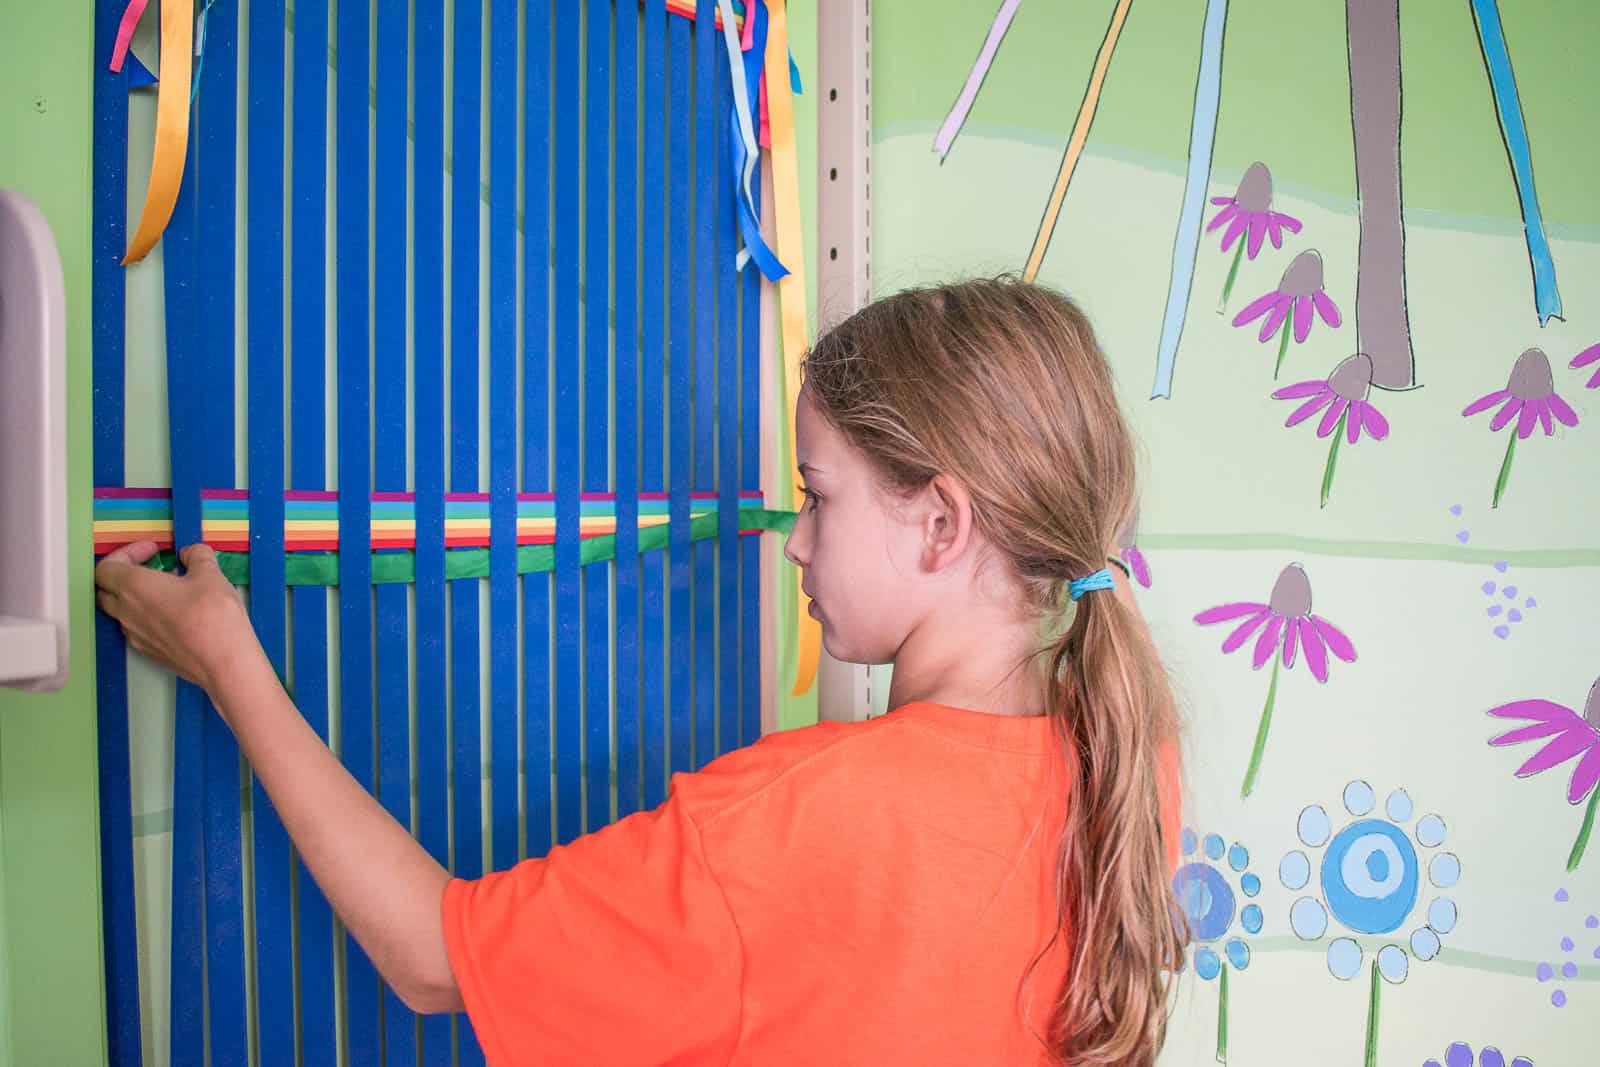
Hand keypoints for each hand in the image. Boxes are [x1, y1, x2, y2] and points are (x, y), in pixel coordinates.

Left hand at [95, 541, 261, 694]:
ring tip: (167, 590)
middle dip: (124, 575)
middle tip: (151, 567)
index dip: (126, 553)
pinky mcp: (149, 652)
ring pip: (120, 611)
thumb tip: (191, 553)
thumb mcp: (211, 574)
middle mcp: (126, 612)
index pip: (107, 566)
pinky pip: (136, 629)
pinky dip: (147, 616)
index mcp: (133, 587)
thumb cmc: (213, 616)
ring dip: (135, 597)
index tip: (153, 550)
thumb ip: (197, 557)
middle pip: (105, 590)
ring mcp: (135, 635)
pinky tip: (176, 614)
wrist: (224, 662)